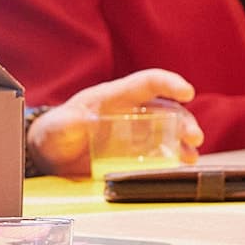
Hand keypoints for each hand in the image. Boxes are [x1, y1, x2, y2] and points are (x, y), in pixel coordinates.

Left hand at [27, 68, 203, 176]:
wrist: (50, 155)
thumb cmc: (54, 132)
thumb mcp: (58, 128)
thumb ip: (69, 124)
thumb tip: (84, 122)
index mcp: (113, 97)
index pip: (146, 82)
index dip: (168, 83)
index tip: (187, 91)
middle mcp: (130, 110)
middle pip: (164, 108)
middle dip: (183, 119)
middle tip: (194, 136)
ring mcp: (135, 131)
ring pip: (168, 129)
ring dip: (183, 138)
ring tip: (192, 154)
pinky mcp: (135, 151)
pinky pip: (161, 149)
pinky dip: (176, 154)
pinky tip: (185, 162)